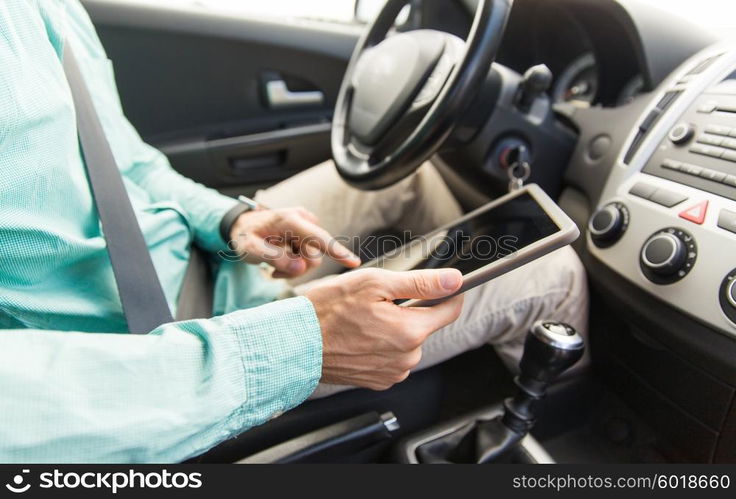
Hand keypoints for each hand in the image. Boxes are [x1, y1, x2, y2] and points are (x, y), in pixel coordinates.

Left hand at [229, 207, 360, 277]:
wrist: (241, 225)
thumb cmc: (244, 236)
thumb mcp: (250, 249)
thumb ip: (274, 259)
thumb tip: (300, 268)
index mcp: (290, 220)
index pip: (318, 239)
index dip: (337, 252)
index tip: (355, 262)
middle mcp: (303, 219)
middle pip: (314, 255)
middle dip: (298, 268)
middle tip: (275, 272)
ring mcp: (306, 225)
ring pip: (312, 258)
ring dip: (295, 267)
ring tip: (275, 266)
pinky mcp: (307, 231)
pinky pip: (309, 254)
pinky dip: (296, 262)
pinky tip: (281, 260)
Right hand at [306, 267, 463, 389]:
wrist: (295, 344)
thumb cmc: (327, 311)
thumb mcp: (375, 283)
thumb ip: (420, 283)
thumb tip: (454, 280)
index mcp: (410, 332)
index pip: (450, 310)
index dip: (447, 293)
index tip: (438, 285)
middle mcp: (407, 358)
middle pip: (425, 326)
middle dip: (409, 311)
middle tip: (377, 303)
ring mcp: (392, 373)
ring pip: (408, 342)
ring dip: (394, 329)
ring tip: (362, 321)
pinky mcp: (378, 381)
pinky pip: (392, 358)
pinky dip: (381, 346)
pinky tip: (359, 337)